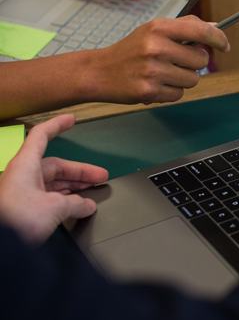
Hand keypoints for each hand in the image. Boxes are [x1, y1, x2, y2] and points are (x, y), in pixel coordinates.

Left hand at [0, 115, 107, 245]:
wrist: (0, 247)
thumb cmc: (14, 220)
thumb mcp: (54, 208)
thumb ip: (75, 204)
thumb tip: (87, 206)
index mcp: (25, 165)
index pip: (42, 136)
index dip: (58, 125)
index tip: (71, 119)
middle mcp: (22, 176)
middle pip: (55, 165)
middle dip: (80, 171)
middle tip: (100, 176)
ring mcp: (21, 193)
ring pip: (53, 183)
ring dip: (73, 187)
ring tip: (92, 193)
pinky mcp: (22, 210)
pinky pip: (48, 198)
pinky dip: (64, 201)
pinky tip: (77, 208)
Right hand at [86, 15, 230, 104]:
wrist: (99, 72)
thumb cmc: (131, 50)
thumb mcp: (153, 30)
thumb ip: (185, 26)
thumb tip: (216, 27)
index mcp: (158, 28)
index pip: (201, 30)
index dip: (219, 38)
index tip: (225, 45)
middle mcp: (156, 47)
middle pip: (201, 60)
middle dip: (194, 63)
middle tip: (176, 61)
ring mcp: (152, 71)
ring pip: (193, 79)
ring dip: (184, 79)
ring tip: (164, 73)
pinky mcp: (149, 92)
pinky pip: (179, 94)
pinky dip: (171, 92)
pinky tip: (156, 84)